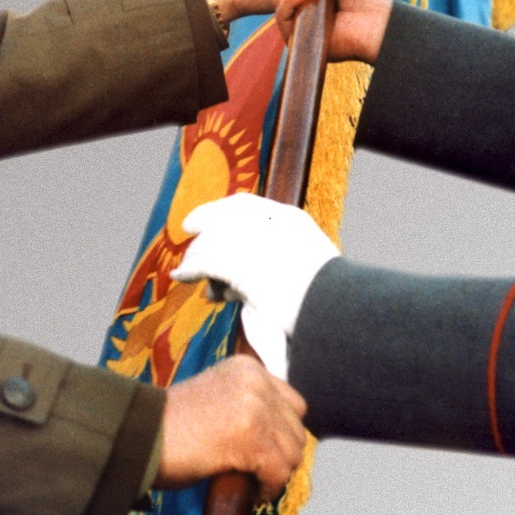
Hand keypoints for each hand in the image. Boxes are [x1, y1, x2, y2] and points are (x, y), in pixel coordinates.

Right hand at [156, 355, 307, 501]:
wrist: (138, 436)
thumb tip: (279, 436)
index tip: (266, 453)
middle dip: (281, 456)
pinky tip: (250, 492)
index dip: (282, 433)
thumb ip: (247, 405)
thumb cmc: (169, 427)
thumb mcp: (215, 398)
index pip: (293, 404)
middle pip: (297, 429)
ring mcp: (254, 407)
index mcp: (247, 367)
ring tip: (251, 482)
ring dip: (275, 474)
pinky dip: (268, 489)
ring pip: (293, 452)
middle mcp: (255, 381)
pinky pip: (279, 472)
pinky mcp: (250, 437)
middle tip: (257, 473)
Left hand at [173, 194, 339, 343]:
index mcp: (290, 219)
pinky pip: (203, 262)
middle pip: (221, 220)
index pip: (243, 205)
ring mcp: (251, 240)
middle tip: (191, 246)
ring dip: (197, 256)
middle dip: (204, 233)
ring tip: (189, 271)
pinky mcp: (235, 263)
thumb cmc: (328, 299)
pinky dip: (189, 269)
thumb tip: (267, 272)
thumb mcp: (313, 271)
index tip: (199, 219)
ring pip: (210, 242)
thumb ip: (288, 261)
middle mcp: (268, 223)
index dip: (217, 210)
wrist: (332, 309)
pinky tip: (181, 276)